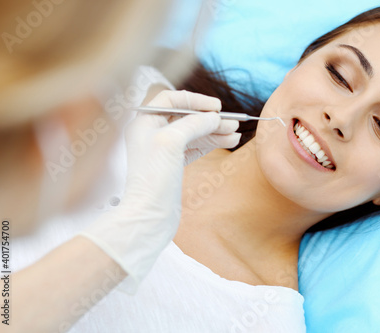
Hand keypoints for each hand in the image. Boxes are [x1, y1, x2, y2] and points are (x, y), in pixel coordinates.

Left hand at [80, 90, 240, 291]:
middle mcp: (152, 134)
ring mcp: (163, 151)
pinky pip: (195, 148)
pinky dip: (211, 143)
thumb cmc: (153, 178)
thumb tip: (214, 117)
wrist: (149, 216)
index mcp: (144, 122)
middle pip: (186, 117)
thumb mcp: (172, 141)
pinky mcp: (174, 166)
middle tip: (233, 122)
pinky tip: (227, 142)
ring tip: (235, 133)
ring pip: (194, 133)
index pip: (171, 100)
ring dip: (215, 132)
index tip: (216, 106)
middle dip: (210, 119)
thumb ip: (194, 123)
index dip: (195, 100)